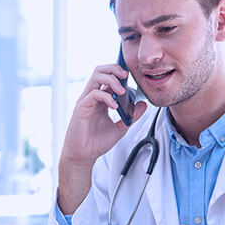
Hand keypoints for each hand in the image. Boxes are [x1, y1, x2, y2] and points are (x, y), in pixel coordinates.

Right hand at [58, 64, 147, 213]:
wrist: (84, 156)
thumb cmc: (96, 142)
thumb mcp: (121, 128)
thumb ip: (131, 116)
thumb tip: (143, 104)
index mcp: (100, 99)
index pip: (107, 76)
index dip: (118, 72)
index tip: (131, 76)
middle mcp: (91, 97)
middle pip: (100, 70)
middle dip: (114, 68)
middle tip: (126, 75)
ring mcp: (85, 101)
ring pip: (96, 77)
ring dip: (111, 79)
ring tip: (121, 90)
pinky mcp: (81, 108)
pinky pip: (94, 94)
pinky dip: (106, 97)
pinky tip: (114, 106)